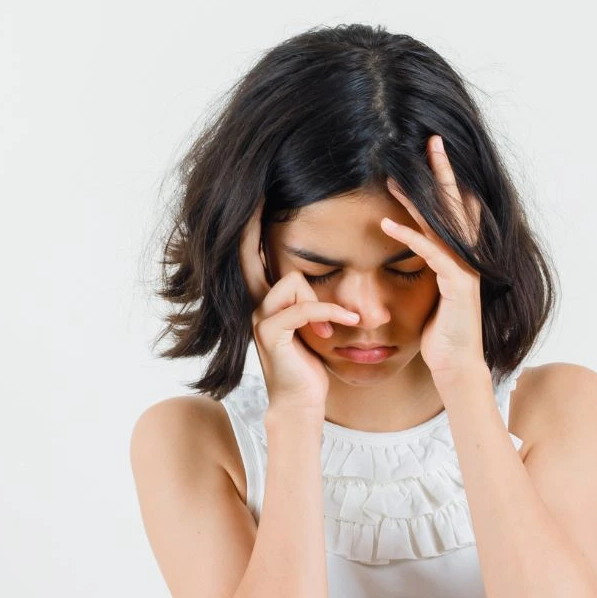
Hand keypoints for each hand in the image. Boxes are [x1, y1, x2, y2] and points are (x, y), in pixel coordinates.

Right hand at [238, 199, 361, 414]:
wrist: (301, 404)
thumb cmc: (309, 365)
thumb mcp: (313, 325)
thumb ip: (311, 299)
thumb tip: (327, 276)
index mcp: (265, 299)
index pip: (251, 255)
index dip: (250, 226)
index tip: (255, 193)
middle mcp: (256, 304)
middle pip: (259, 256)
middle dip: (256, 228)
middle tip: (264, 201)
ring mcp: (261, 319)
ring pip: (293, 282)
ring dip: (322, 300)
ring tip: (340, 322)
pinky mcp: (272, 334)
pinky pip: (304, 308)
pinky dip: (330, 313)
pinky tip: (346, 322)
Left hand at [382, 134, 489, 384]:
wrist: (456, 366)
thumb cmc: (443, 332)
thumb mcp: (434, 292)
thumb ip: (431, 264)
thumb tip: (416, 243)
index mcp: (463, 256)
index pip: (456, 208)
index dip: (447, 179)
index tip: (432, 151)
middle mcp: (469, 258)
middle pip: (456, 205)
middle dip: (443, 172)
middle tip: (430, 140)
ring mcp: (466, 270)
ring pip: (443, 225)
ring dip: (418, 198)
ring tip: (396, 176)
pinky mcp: (458, 286)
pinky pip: (431, 254)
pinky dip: (410, 236)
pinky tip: (388, 223)